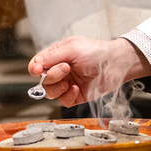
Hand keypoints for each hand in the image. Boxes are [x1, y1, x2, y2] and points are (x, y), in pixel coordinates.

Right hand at [28, 37, 150, 106]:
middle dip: (52, 76)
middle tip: (66, 68)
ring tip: (69, 82)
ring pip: (50, 93)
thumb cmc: (96, 51)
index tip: (38, 70)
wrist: (116, 63)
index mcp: (56, 56)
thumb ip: (52, 56)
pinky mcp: (75, 96)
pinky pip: (63, 102)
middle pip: (42, 80)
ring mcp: (67, 84)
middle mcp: (60, 71)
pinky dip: (67, 96)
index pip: (36, 65)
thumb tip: (36, 64)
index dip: (35, 69)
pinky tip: (76, 88)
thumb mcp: (72, 48)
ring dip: (57, 88)